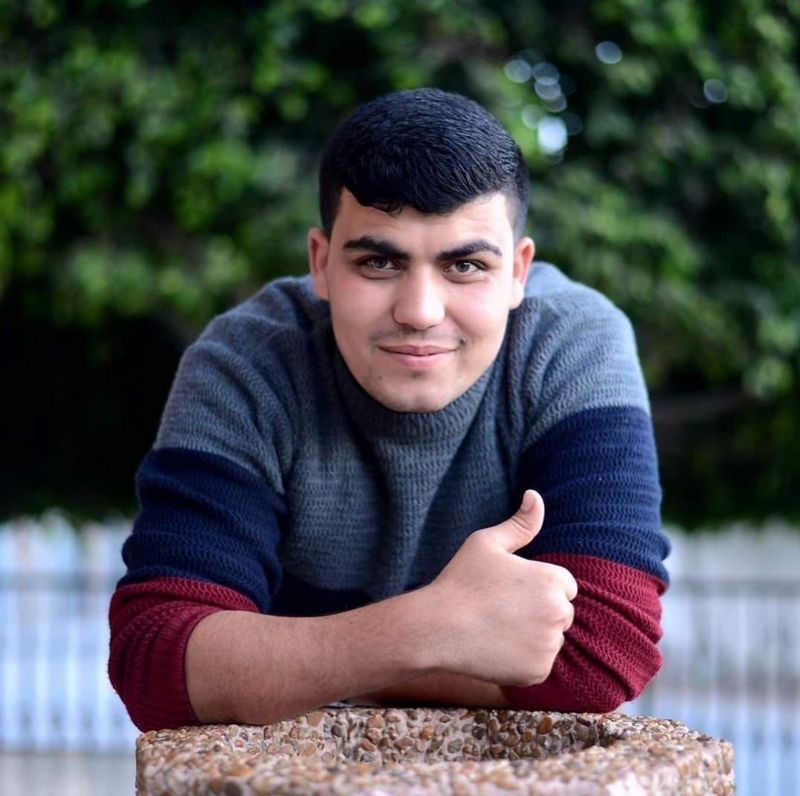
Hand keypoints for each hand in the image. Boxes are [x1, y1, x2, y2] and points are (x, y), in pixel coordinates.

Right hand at [425, 490, 577, 686]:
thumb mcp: (487, 543)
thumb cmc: (460, 581)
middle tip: (501, 610)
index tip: (510, 591)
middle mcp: (558, 613)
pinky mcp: (537, 672)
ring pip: (550, 639)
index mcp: (552, 580)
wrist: (437, 628)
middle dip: (540, 612)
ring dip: (533, 636)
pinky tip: (497, 648)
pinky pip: (539, 664)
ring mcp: (549, 645)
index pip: (565, 586)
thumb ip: (519, 523)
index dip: (537, 587)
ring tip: (497, 629)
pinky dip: (523, 660)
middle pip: (561, 613)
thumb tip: (535, 495)